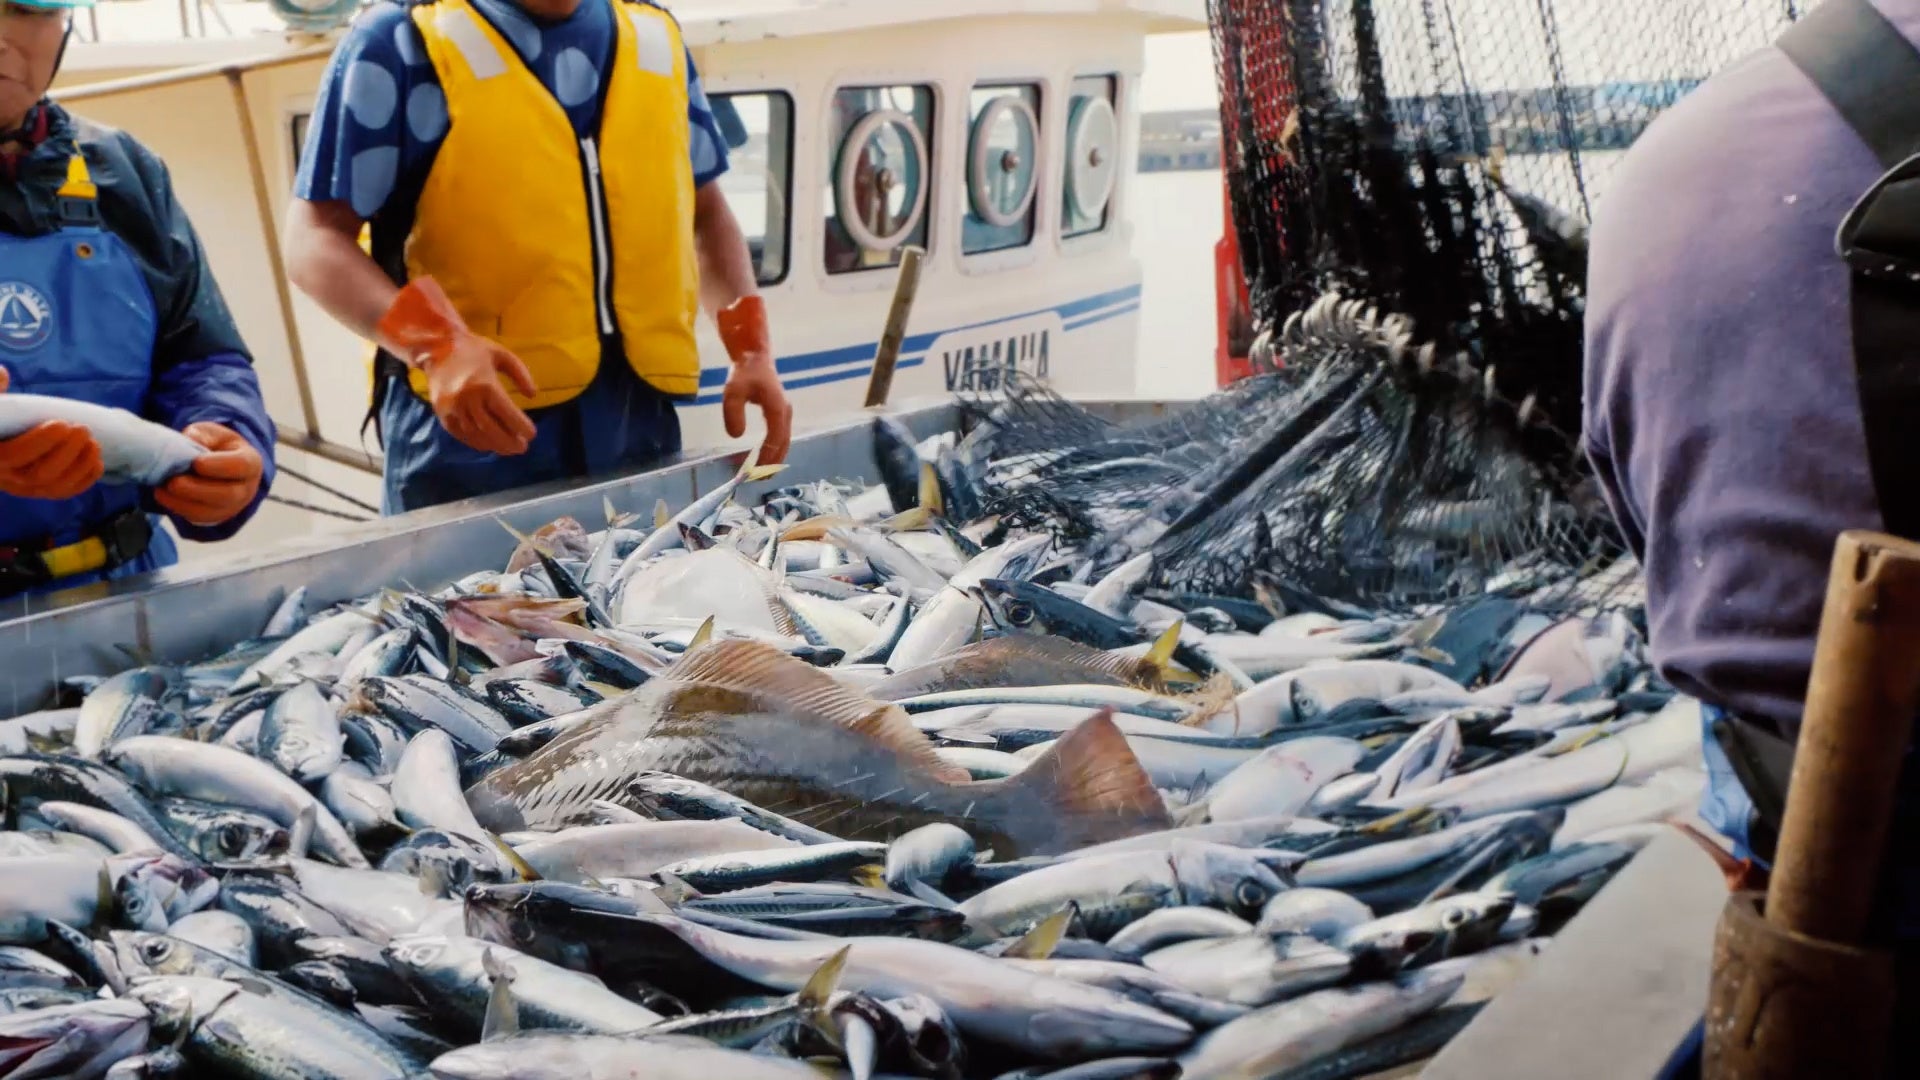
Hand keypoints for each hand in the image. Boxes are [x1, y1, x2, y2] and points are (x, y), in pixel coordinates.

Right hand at [0, 366, 104, 500]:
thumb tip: (2, 374)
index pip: (13, 456)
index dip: (40, 442)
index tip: (62, 424)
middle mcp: (5, 476)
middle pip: (39, 475)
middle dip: (67, 453)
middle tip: (83, 430)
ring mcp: (23, 486)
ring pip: (55, 486)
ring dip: (79, 465)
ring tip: (93, 442)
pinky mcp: (40, 490)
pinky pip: (64, 492)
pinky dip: (84, 480)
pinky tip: (96, 461)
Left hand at [154, 422, 262, 526]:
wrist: (218, 465)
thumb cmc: (216, 446)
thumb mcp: (211, 434)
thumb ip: (202, 436)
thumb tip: (191, 442)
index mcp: (250, 462)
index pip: (241, 466)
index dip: (218, 465)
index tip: (196, 462)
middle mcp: (246, 488)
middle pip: (228, 495)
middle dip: (197, 489)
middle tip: (174, 482)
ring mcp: (233, 506)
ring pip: (211, 511)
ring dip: (183, 502)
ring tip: (162, 489)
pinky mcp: (215, 517)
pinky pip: (198, 518)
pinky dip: (178, 508)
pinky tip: (163, 496)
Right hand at [377, 277, 537, 456]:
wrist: (437, 347)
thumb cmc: (474, 350)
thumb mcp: (503, 355)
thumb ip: (521, 374)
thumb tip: (533, 395)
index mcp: (485, 384)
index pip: (507, 413)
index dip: (521, 427)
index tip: (532, 434)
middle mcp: (467, 399)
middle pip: (492, 429)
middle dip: (510, 442)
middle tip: (523, 447)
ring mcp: (453, 408)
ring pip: (477, 435)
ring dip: (495, 445)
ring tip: (509, 448)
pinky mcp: (442, 414)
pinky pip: (461, 435)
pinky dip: (477, 443)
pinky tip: (490, 444)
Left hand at [717, 296, 791, 465]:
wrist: (755, 357)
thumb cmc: (744, 373)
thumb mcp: (732, 391)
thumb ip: (732, 413)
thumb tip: (737, 436)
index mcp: (777, 408)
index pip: (775, 438)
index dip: (767, 456)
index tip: (755, 470)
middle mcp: (785, 412)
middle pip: (783, 443)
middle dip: (772, 463)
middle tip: (760, 479)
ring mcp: (785, 413)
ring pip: (784, 441)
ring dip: (775, 458)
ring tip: (762, 474)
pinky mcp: (781, 413)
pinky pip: (780, 436)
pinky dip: (774, 449)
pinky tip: (764, 458)